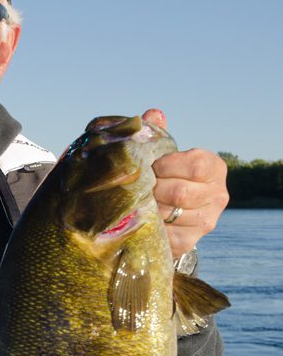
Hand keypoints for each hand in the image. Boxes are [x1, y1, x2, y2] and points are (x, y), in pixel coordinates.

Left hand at [142, 109, 228, 259]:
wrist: (171, 212)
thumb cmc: (166, 175)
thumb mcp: (164, 153)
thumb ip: (159, 134)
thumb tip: (154, 114)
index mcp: (215, 168)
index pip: (195, 165)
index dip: (167, 166)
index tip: (151, 167)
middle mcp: (218, 195)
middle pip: (181, 192)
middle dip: (153, 188)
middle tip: (138, 187)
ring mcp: (207, 221)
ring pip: (172, 214)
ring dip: (149, 208)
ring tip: (137, 201)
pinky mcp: (190, 242)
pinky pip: (166, 235)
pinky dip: (149, 227)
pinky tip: (141, 218)